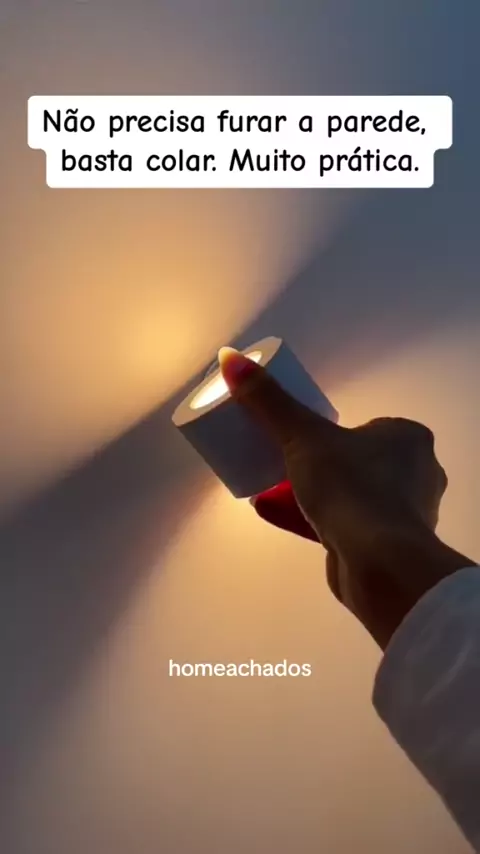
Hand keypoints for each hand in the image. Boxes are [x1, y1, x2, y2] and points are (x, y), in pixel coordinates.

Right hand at [219, 347, 473, 648]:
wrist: (379, 564)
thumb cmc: (350, 489)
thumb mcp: (302, 437)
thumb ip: (269, 402)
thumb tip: (229, 357)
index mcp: (409, 438)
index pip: (367, 427)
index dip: (333, 433)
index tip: (302, 441)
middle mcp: (419, 472)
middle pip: (360, 461)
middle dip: (324, 466)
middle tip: (287, 467)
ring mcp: (410, 513)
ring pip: (358, 495)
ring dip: (325, 496)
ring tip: (285, 494)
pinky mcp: (394, 547)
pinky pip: (356, 526)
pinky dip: (328, 523)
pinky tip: (298, 523)